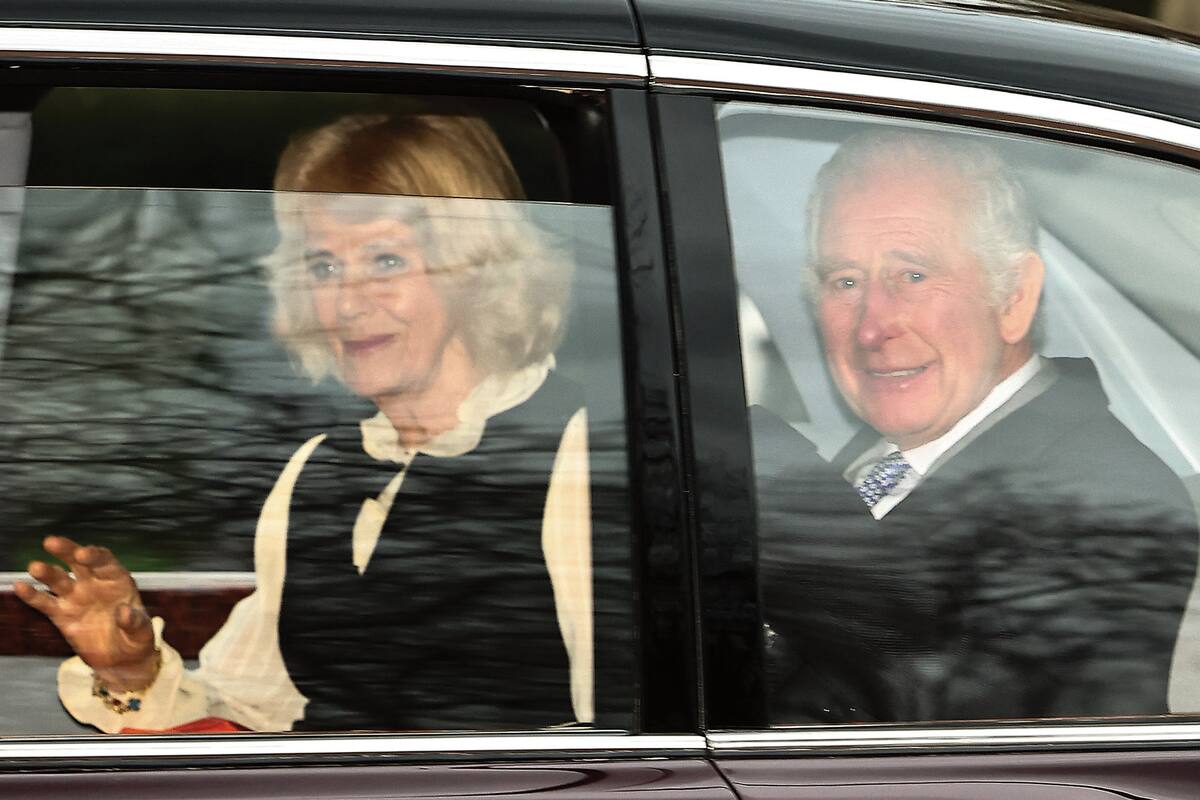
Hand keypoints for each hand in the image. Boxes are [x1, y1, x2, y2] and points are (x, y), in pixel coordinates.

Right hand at [13, 536, 158, 691]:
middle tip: (52, 542)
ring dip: (47, 572)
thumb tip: (124, 612)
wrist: (120, 660)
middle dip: (66, 550)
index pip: (105, 561)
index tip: (83, 553)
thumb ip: (135, 622)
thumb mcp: (142, 632)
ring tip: (35, 567)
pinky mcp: (62, 615)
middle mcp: (94, 584)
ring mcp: (76, 598)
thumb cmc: (136, 639)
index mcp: (117, 580)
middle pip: (78, 562)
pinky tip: (20, 586)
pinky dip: (32, 595)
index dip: (94, 555)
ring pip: (59, 580)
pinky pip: (45, 603)